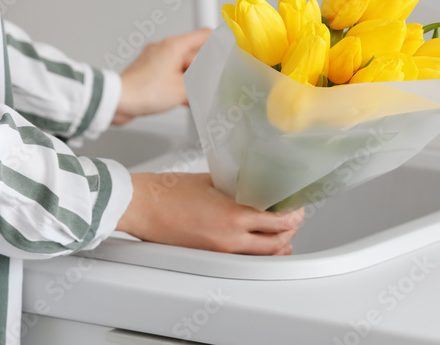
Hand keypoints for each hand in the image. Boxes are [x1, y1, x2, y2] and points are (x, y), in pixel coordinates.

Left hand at [112, 28, 211, 125]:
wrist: (117, 101)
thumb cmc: (142, 91)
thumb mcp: (183, 90)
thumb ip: (204, 84)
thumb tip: (215, 81)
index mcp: (173, 46)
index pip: (204, 35)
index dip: (219, 41)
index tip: (230, 49)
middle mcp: (164, 49)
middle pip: (194, 53)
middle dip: (206, 69)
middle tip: (215, 82)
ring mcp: (155, 60)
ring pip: (183, 65)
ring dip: (193, 78)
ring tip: (199, 94)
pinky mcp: (149, 71)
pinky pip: (171, 73)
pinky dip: (181, 83)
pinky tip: (185, 98)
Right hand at [117, 173, 304, 254]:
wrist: (142, 206)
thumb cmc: (167, 191)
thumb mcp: (212, 181)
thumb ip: (237, 187)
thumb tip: (255, 187)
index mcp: (233, 215)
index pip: (279, 222)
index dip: (294, 216)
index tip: (296, 207)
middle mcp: (230, 238)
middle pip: (277, 243)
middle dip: (290, 231)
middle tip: (293, 217)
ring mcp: (219, 251)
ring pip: (261, 255)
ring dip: (276, 245)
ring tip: (280, 232)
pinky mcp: (209, 256)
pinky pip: (242, 258)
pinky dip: (255, 252)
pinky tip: (257, 243)